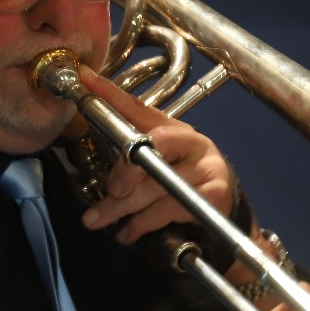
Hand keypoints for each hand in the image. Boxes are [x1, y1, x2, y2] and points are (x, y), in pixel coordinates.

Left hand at [75, 66, 235, 244]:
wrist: (223, 218)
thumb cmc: (183, 187)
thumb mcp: (157, 168)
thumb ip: (129, 160)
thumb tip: (93, 158)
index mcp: (173, 130)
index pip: (138, 108)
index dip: (111, 93)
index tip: (85, 78)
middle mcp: (192, 142)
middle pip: (152, 145)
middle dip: (124, 171)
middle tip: (109, 190)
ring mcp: (206, 167)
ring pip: (155, 184)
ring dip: (123, 207)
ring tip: (99, 219)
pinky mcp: (214, 194)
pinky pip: (169, 208)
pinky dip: (143, 223)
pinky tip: (129, 231)